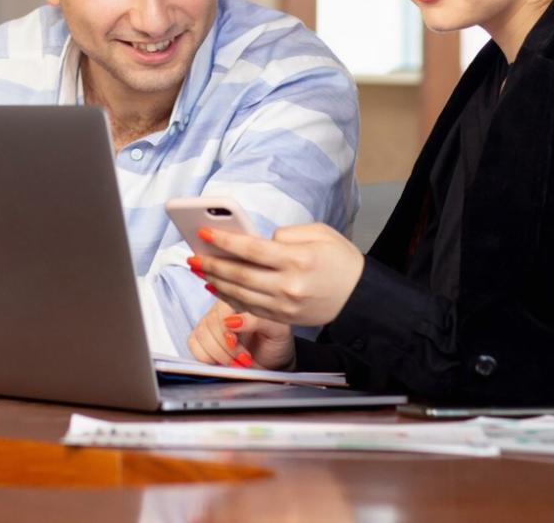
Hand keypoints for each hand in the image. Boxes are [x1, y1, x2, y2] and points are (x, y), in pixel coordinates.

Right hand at [186, 299, 295, 370]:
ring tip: (237, 363)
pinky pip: (193, 344)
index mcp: (240, 299)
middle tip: (244, 361)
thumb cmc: (275, 342)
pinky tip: (223, 362)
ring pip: (200, 336)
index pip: (222, 311)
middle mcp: (222, 308)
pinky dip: (207, 358)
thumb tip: (232, 321)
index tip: (244, 353)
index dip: (228, 334)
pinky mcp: (201, 337)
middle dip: (227, 350)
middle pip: (209, 326)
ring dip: (219, 356)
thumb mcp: (276, 330)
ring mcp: (209, 321)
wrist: (273, 359)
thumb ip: (257, 321)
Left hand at [190, 222, 364, 327]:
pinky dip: (230, 298)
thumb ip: (287, 234)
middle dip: (212, 264)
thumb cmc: (341, 261)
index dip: (224, 241)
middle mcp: (288, 285)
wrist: (361, 298)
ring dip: (216, 282)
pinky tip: (217, 288)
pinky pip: (250, 308)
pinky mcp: (284, 318)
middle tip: (192, 256)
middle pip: (240, 274)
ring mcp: (285, 306)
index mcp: (298, 260)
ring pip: (241, 294)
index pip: (251, 250)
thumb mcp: (320, 234)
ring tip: (199, 271)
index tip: (204, 234)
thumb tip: (259, 241)